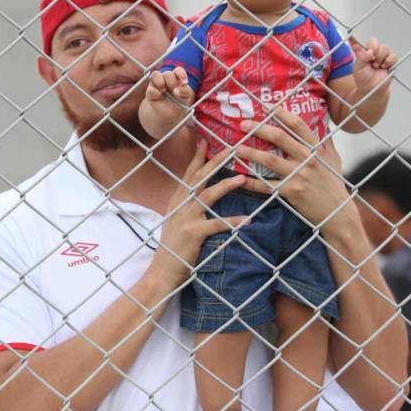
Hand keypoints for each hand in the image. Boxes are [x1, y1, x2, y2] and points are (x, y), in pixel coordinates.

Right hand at [145, 68, 194, 114]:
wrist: (168, 114)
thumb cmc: (179, 103)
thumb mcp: (186, 99)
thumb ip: (185, 92)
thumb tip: (176, 90)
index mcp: (177, 78)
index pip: (178, 71)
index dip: (181, 75)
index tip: (184, 83)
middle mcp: (166, 78)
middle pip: (168, 74)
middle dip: (172, 84)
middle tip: (174, 93)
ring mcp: (157, 83)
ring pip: (155, 74)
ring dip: (160, 83)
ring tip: (164, 91)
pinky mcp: (150, 90)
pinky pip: (151, 89)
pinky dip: (156, 94)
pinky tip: (159, 98)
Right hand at [150, 141, 248, 286]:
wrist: (162, 270)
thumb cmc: (173, 246)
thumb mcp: (175, 219)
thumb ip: (186, 204)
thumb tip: (199, 191)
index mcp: (177, 200)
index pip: (188, 173)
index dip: (198, 157)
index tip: (206, 141)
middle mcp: (180, 205)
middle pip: (199, 178)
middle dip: (214, 162)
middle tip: (229, 148)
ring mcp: (186, 218)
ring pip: (208, 196)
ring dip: (225, 185)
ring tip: (242, 178)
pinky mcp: (193, 233)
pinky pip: (217, 225)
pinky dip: (233, 221)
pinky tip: (248, 220)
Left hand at [235, 108, 354, 228]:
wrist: (338, 212)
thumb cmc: (334, 184)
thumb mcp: (334, 160)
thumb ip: (327, 142)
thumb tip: (325, 123)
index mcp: (317, 149)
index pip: (298, 125)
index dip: (281, 113)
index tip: (266, 107)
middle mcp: (307, 159)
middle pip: (280, 138)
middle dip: (259, 128)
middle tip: (243, 124)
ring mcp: (299, 175)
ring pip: (270, 160)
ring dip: (251, 153)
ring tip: (237, 148)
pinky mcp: (291, 192)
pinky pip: (267, 186)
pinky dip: (252, 183)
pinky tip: (240, 179)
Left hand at [350, 37, 396, 98]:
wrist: (371, 89)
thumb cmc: (363, 79)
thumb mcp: (358, 67)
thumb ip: (360, 55)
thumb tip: (358, 45)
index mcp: (364, 52)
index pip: (363, 42)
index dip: (362, 41)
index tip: (357, 41)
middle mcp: (373, 53)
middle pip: (375, 42)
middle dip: (373, 49)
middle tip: (371, 59)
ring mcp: (382, 57)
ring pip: (385, 48)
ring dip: (380, 57)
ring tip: (376, 65)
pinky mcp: (390, 62)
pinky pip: (393, 56)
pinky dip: (389, 60)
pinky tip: (384, 66)